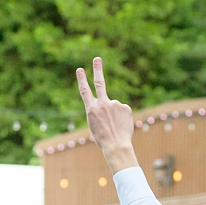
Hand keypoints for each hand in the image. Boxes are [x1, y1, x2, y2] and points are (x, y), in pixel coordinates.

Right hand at [76, 58, 138, 174]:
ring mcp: (114, 104)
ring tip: (115, 127)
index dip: (82, 79)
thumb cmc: (103, 139)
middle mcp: (102, 103)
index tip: (80, 69)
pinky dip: (123, 117)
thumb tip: (111, 105)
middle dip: (97, 69)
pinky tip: (122, 125)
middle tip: (97, 59)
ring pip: (114, 106)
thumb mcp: (95, 125)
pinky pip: (123, 111)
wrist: (116, 145)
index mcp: (91, 109)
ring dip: (115, 115)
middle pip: (99, 83)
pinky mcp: (125, 107)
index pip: (84, 91)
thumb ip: (99, 112)